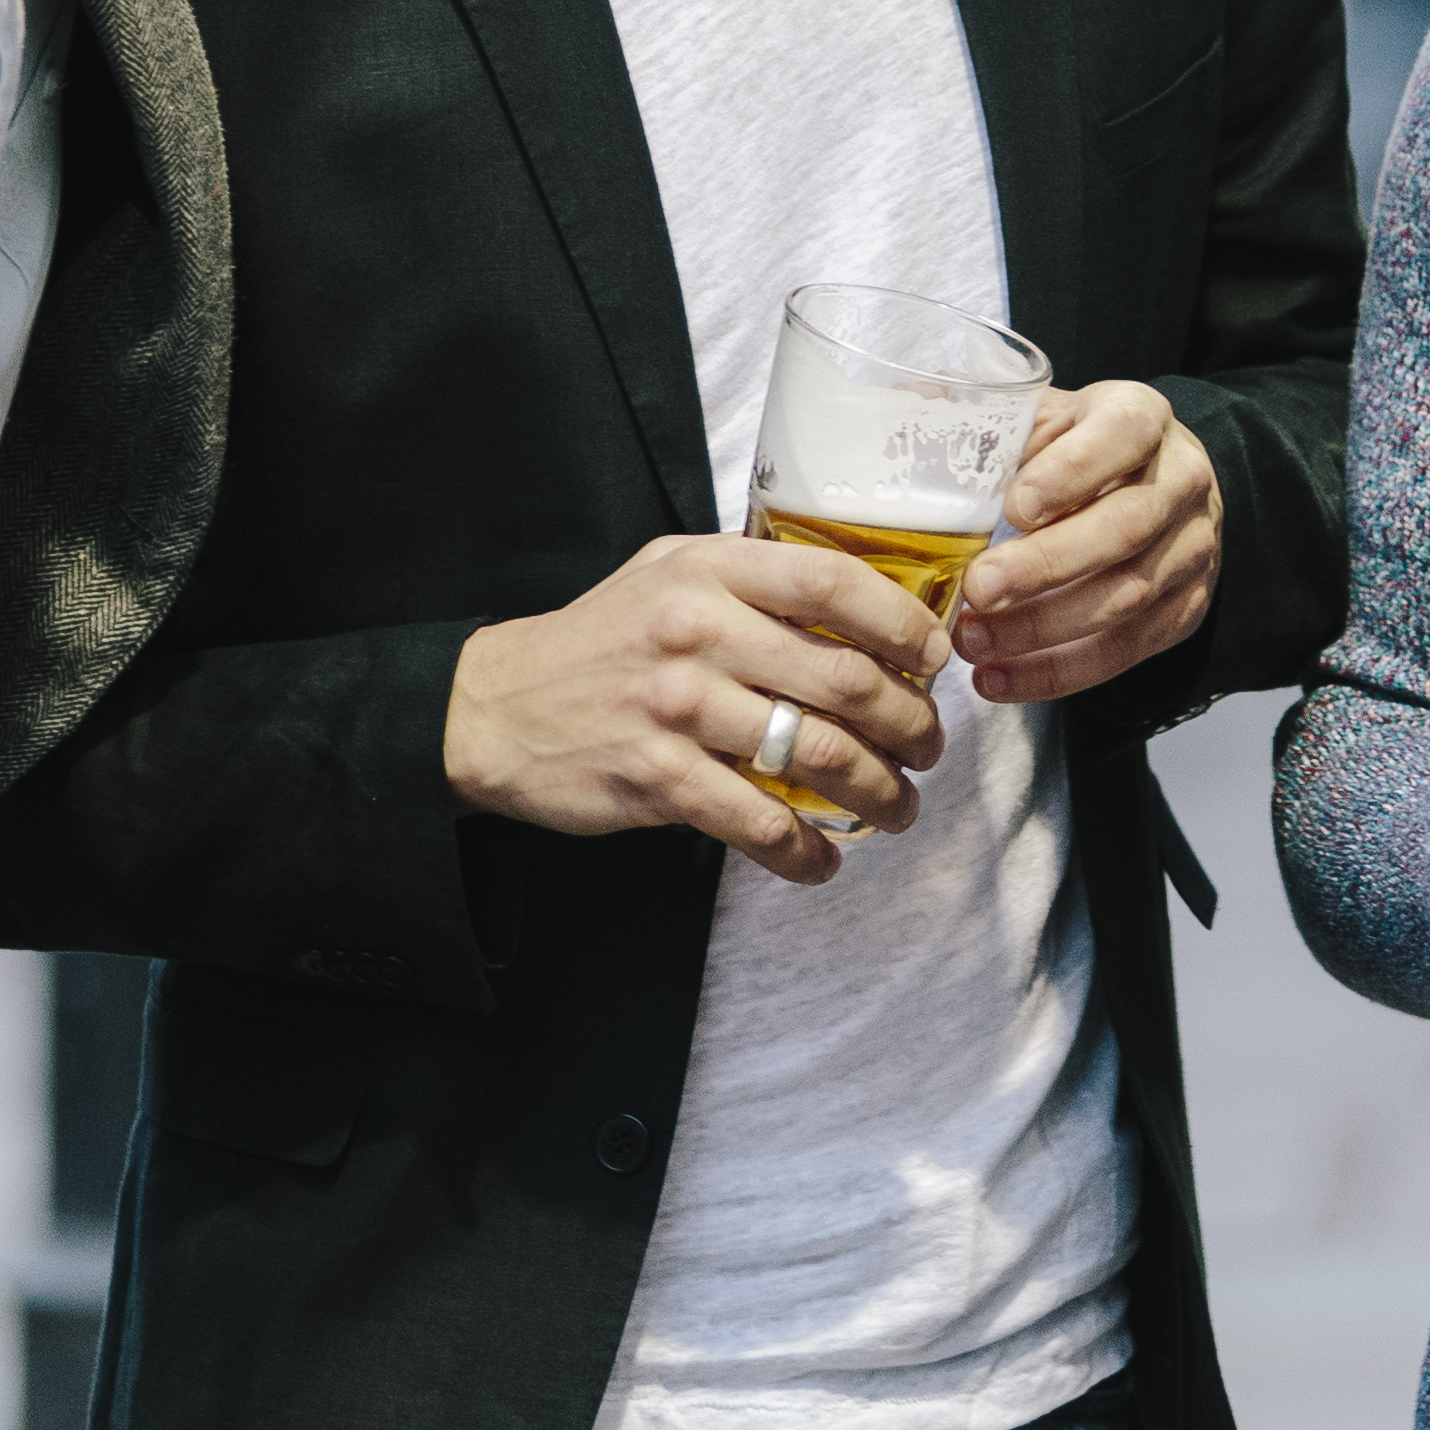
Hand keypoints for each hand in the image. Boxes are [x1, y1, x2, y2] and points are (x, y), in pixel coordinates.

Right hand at [447, 533, 952, 883]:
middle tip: (928, 748)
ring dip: (877, 793)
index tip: (934, 659)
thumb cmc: (600, 640)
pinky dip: (803, 852)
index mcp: (708, 570)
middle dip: (909, 725)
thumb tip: (863, 606)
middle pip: (846, 679)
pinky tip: (821, 859)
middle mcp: (697, 631)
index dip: (902, 624)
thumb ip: (752, 580)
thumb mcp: (669, 574)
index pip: (833, 583)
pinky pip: (759, 822)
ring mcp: (678, 707)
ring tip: (895, 807)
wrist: (495, 707)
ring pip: (817, 756)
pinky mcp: (659, 778)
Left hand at [953, 380, 1220, 702]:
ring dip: (1043, 628)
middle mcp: (1181, 481)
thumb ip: (985, 417)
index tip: (1014, 506)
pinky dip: (1058, 672)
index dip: (1072, 472)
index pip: (1123, 434)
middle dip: (1047, 566)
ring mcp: (1191, 549)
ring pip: (1128, 597)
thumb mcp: (1042, 416)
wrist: (1152, 481)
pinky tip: (999, 679)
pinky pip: (1126, 650)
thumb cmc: (1076, 448)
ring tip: (973, 641)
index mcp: (1143, 417)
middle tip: (979, 588)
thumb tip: (903, 407)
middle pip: (1126, 528)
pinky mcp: (1184, 608)